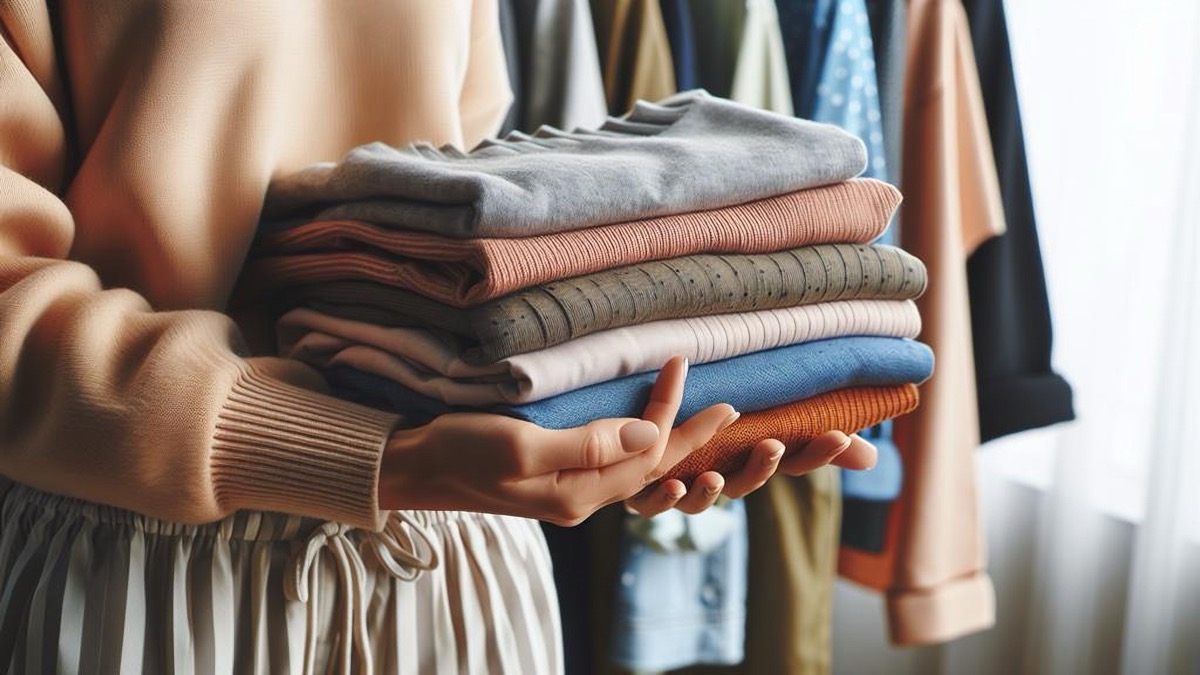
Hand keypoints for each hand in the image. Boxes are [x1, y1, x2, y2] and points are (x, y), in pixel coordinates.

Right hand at [377, 356, 739, 525]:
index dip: (680, 419)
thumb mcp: (521, 445)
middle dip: (688, 434)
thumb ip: (587, 443)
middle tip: (725, 402)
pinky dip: (633, 441)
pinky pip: (610, 463)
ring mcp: (566, 492)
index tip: (697, 376)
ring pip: (633, 468)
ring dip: (666, 440)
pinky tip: (637, 426)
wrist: (413, 469)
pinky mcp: (551, 478)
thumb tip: (651, 433)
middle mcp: (580, 499)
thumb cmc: (459, 452)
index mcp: (579, 494)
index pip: (649, 457)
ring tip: (693, 413)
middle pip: (650, 467)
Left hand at [623, 429, 878, 518]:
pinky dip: (663, 498)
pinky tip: (672, 485)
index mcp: (744, 464)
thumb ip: (805, 439)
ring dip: (707, 494)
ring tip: (713, 478)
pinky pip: (652, 504)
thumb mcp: (754, 426)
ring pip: (698, 501)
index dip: (815, 453)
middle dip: (760, 468)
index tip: (838, 434)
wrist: (631, 456)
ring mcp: (680, 492)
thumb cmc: (700, 440)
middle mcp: (717, 481)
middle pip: (745, 484)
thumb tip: (868, 457)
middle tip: (773, 446)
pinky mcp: (641, 495)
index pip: (789, 463)